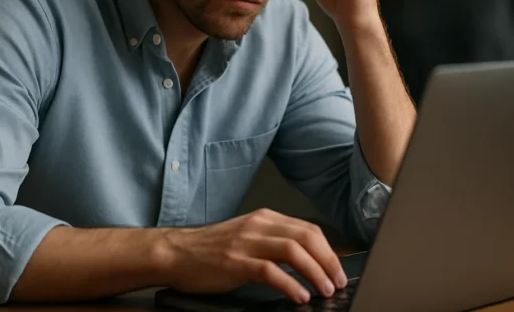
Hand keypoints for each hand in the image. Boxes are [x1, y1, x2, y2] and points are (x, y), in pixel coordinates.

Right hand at [160, 209, 347, 303]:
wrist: (175, 252)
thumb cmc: (210, 249)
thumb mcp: (247, 235)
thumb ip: (273, 241)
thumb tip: (305, 259)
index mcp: (265, 218)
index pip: (308, 229)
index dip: (328, 250)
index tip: (337, 268)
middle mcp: (259, 225)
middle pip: (306, 237)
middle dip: (328, 261)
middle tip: (337, 281)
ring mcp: (247, 242)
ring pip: (293, 251)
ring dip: (315, 272)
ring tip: (324, 290)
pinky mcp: (236, 262)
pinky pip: (270, 271)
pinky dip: (290, 284)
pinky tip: (299, 296)